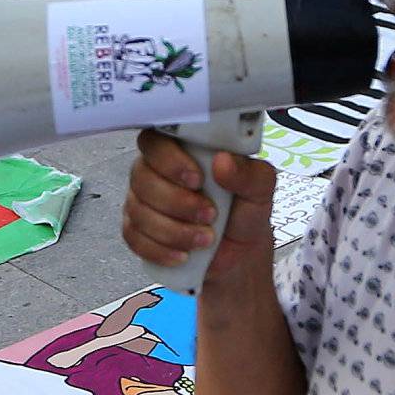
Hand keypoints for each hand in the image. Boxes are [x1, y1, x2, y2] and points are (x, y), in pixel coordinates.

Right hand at [120, 131, 275, 289]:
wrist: (239, 255)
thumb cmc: (244, 213)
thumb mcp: (260, 190)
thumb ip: (249, 173)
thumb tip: (224, 161)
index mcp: (183, 150)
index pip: (156, 140)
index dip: (169, 159)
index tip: (196, 179)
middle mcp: (157, 172)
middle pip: (142, 177)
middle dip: (176, 201)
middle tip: (209, 214)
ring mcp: (143, 201)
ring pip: (138, 210)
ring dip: (174, 230)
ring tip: (205, 238)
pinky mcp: (138, 230)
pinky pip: (134, 238)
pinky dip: (161, 250)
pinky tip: (184, 254)